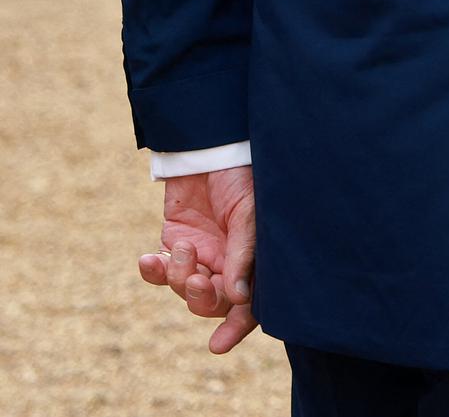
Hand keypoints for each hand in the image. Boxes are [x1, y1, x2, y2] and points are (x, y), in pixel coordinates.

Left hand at [137, 168, 257, 353]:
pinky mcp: (174, 243)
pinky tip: (149, 260)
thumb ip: (244, 255)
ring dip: (179, 276)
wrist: (210, 146)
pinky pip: (159, 271)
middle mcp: (229, 263)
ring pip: (184, 288)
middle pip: (213, 302)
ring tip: (181, 248)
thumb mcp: (251, 214)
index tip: (217, 345)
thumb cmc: (244, 175)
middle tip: (196, 281)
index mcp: (257, 259)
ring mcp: (201, 255)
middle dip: (201, 298)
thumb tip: (238, 299)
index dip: (237, 327)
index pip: (250, 303)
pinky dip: (153, 271)